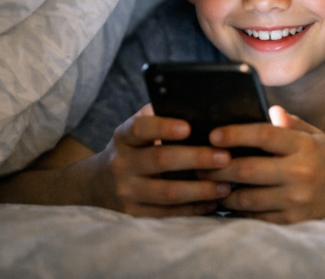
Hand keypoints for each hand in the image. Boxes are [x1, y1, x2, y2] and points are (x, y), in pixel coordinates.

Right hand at [95, 104, 232, 216]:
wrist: (99, 184)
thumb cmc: (133, 150)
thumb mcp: (136, 131)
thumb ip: (159, 117)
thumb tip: (198, 109)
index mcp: (124, 137)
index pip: (140, 129)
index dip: (163, 127)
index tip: (189, 128)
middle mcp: (121, 164)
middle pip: (160, 160)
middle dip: (196, 158)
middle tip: (225, 157)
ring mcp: (126, 192)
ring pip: (167, 192)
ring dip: (200, 190)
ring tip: (226, 186)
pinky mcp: (134, 214)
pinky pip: (167, 214)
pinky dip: (192, 209)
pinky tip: (213, 203)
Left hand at [198, 106, 324, 223]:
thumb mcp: (313, 133)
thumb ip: (288, 122)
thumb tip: (266, 108)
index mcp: (304, 146)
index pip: (264, 135)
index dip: (235, 134)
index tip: (212, 134)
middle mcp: (301, 173)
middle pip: (249, 170)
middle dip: (218, 166)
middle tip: (197, 163)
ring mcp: (297, 200)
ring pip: (247, 197)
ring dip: (222, 191)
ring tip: (205, 182)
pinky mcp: (293, 220)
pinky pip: (256, 216)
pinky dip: (237, 209)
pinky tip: (224, 200)